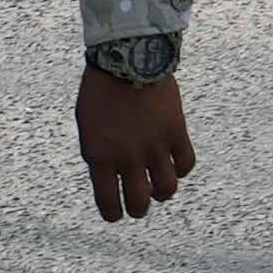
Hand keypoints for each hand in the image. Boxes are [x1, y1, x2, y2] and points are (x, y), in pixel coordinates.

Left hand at [77, 65, 195, 220]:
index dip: (113, 214)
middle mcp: (128, 157)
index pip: (108, 203)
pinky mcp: (176, 132)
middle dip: (137, 208)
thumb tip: (109, 178)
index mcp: (100, 156)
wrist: (126, 57)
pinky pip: (186, 164)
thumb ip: (97, 154)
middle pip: (139, 203)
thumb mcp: (87, 126)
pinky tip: (174, 164)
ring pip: (166, 190)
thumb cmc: (100, 91)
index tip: (116, 214)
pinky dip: (181, 170)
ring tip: (157, 187)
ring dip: (161, 193)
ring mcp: (154, 146)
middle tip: (138, 203)